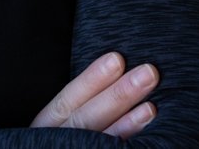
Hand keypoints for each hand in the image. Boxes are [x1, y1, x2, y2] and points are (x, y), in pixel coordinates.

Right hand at [30, 52, 157, 139]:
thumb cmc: (58, 142)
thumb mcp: (54, 128)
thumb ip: (76, 109)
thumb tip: (111, 70)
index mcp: (45, 129)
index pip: (67, 101)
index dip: (91, 80)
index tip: (117, 58)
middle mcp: (57, 143)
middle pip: (88, 119)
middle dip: (119, 95)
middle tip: (149, 72)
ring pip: (102, 142)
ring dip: (130, 124)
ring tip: (154, 106)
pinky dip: (129, 148)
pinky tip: (149, 141)